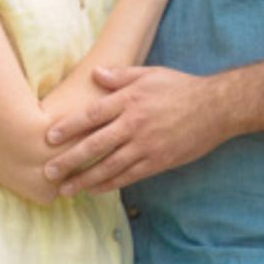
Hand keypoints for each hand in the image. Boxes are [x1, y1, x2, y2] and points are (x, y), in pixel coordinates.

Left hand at [42, 65, 230, 195]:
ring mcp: (146, 145)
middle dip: (69, 160)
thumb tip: (95, 74)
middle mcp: (134, 123)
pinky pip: (128, 176)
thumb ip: (121, 76)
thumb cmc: (181, 87)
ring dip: (84, 179)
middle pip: (95, 144)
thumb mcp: (150, 74)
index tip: (49, 137)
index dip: (69, 127)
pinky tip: (94, 190)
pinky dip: (109, 184)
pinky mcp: (157, 161)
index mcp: (130, 99)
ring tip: (65, 189)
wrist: (215, 108)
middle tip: (48, 171)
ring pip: (108, 165)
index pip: (92, 114)